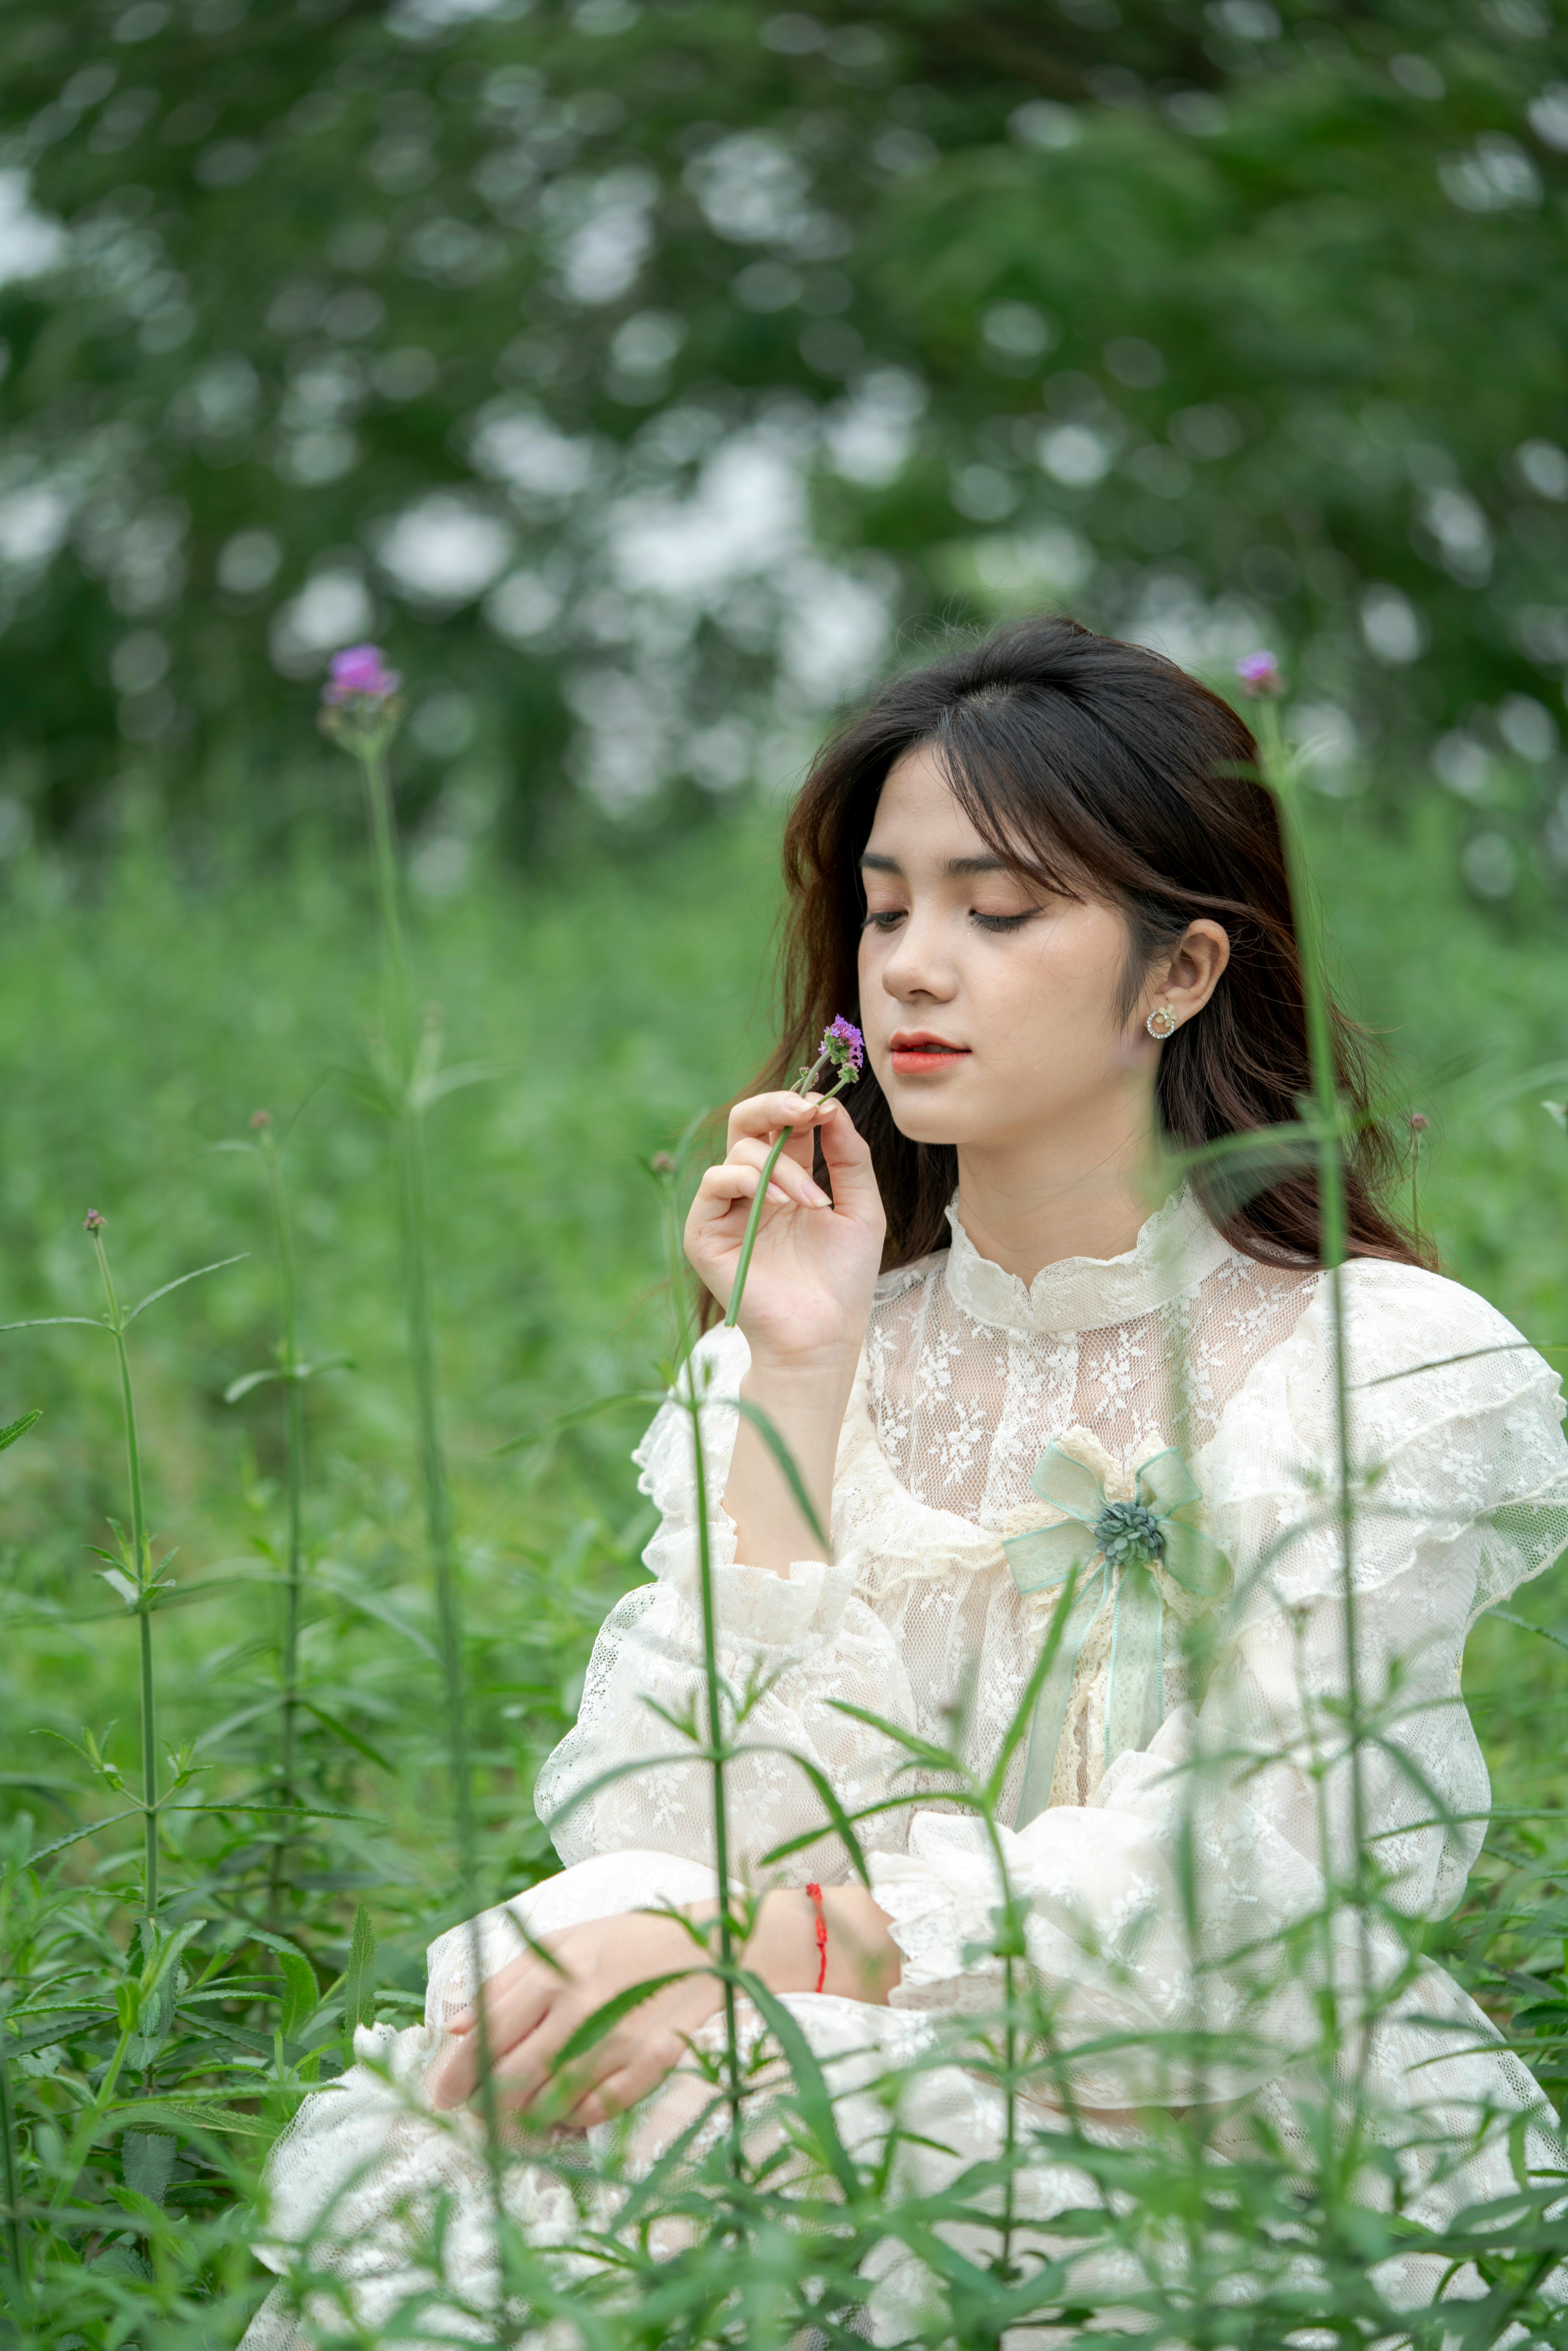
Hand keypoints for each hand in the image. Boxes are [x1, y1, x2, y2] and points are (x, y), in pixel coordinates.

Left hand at [428, 1908, 722, 2128]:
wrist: (706, 1946)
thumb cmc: (625, 1941)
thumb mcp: (562, 1942)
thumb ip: (506, 1981)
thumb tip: (456, 2024)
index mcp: (554, 1975)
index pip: (490, 2033)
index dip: (459, 2071)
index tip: (442, 2095)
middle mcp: (581, 2009)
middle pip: (515, 2076)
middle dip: (487, 2103)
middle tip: (478, 2113)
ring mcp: (618, 2039)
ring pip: (553, 2101)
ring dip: (528, 2116)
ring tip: (520, 2115)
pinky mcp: (651, 2062)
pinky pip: (600, 2108)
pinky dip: (577, 2117)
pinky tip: (569, 2111)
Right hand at [684, 1092, 884, 1370]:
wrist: (823, 1335)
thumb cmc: (843, 1280)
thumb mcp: (860, 1209)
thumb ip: (849, 1157)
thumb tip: (831, 1106)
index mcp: (786, 1181)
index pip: (781, 1125)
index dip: (800, 1106)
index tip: (827, 1108)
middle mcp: (752, 1190)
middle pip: (746, 1122)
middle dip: (775, 1105)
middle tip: (806, 1110)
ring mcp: (727, 1210)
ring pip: (739, 1152)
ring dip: (783, 1168)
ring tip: (813, 1203)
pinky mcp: (705, 1233)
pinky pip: (715, 1183)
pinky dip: (748, 1180)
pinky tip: (780, 1205)